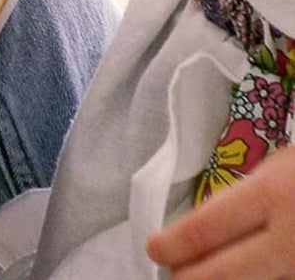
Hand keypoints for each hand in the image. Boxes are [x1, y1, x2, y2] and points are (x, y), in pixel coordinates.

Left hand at [148, 147, 294, 278]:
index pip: (206, 227)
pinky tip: (255, 277)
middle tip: (174, 277)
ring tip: (203, 277)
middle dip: (191, 278)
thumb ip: (250, 199)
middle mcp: (291, 240)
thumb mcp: (282, 168)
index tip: (154, 249)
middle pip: (226, 273)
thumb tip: (208, 233)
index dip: (174, 244)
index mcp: (272, 196)